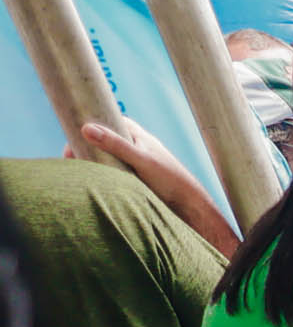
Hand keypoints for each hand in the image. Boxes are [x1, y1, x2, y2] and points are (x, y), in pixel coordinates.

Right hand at [78, 120, 239, 255]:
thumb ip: (116, 145)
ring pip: (106, 157)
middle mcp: (134, 146)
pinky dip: (101, 175)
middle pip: (103, 140)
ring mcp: (133, 162)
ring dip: (92, 162)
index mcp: (137, 134)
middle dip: (85, 146)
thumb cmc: (170, 179)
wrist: (190, 206)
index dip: (89, 125)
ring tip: (77, 171)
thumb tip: (87, 129)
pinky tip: (91, 182)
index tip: (72, 135)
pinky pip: (111, 172)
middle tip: (69, 158)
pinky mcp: (133, 178)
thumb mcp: (141, 160)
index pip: (107, 120)